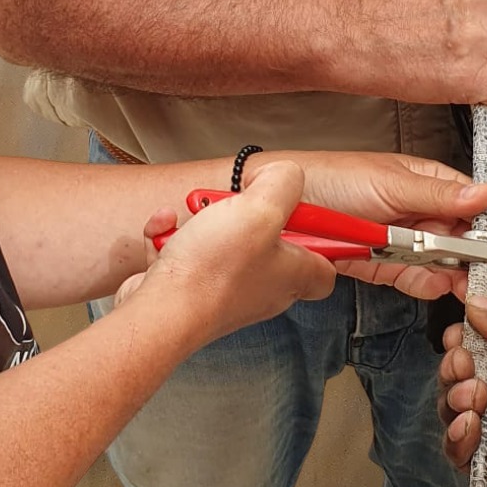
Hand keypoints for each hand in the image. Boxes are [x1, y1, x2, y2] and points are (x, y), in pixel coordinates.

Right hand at [116, 160, 334, 347]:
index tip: (310, 215)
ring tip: (195, 217)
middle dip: (248, 215)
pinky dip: (172, 236)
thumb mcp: (262, 208)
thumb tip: (283, 174)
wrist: (159, 312)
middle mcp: (264, 288)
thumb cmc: (212, 271)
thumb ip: (283, 182)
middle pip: (270, 243)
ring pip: (222, 241)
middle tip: (238, 204)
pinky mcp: (192, 290)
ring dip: (202, 221)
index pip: (327, 266)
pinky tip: (166, 229)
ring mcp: (226, 291)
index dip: (323, 239)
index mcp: (293, 275)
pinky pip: (187, 251)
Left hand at [285, 151, 486, 300]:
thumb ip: (436, 195)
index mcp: (428, 181)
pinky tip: (432, 285)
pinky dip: (427, 286)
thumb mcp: (388, 183)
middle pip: (465, 237)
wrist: (286, 211)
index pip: (475, 202)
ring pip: (446, 263)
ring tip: (463, 286)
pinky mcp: (389, 265)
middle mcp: (422, 210)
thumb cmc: (332, 179)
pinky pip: (418, 279)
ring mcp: (407, 239)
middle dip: (478, 257)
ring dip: (456, 276)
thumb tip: (482, 194)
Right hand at [437, 295, 486, 486]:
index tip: (459, 336)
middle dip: (458, 369)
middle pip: (474, 379)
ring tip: (472, 398)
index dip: (469, 339)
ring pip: (469, 416)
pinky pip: (477, 459)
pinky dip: (461, 444)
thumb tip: (478, 307)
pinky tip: (468, 429)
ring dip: (456, 403)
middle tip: (464, 366)